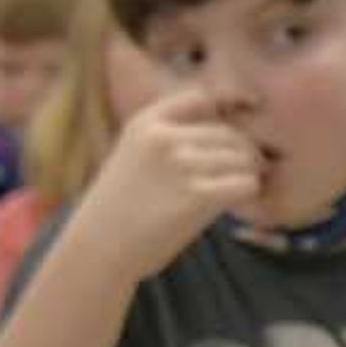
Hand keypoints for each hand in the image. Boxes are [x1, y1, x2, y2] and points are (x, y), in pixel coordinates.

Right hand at [61, 89, 260, 279]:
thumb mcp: (134, 154)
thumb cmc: (118, 208)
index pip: (201, 97)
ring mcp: (181, 165)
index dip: (224, 115)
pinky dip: (247, 194)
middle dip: (241, 154)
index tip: (227, 138)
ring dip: (246, 175)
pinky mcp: (198, 196)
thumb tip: (227, 130)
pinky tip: (233, 204)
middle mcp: (164, 137)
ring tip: (232, 191)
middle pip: (231, 134)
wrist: (98, 249)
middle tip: (239, 174)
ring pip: (244, 158)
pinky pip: (246, 184)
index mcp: (146, 122)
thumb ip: (169, 137)